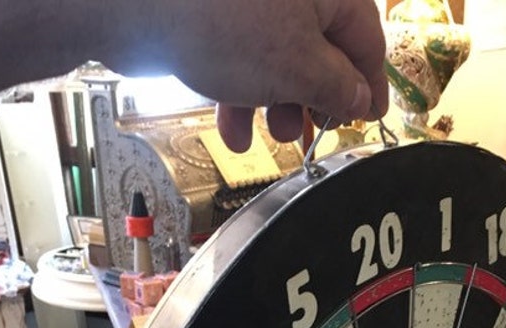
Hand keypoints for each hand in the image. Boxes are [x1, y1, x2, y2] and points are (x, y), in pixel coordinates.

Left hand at [174, 0, 387, 150]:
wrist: (137, 4)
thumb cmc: (221, 21)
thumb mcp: (297, 68)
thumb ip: (336, 87)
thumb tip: (359, 99)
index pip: (366, 39)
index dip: (368, 85)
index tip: (367, 117)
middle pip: (320, 49)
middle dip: (311, 100)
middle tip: (307, 133)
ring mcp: (251, 0)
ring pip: (278, 57)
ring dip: (275, 104)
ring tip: (268, 136)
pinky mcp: (216, 12)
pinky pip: (242, 54)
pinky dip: (241, 92)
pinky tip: (233, 129)